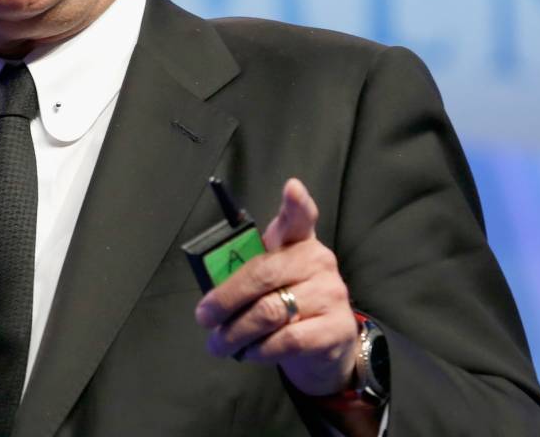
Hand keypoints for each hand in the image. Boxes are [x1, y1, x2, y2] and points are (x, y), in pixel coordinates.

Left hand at [194, 178, 358, 396]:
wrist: (326, 347)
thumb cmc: (288, 305)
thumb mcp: (269, 283)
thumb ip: (246, 275)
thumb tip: (210, 294)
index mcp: (299, 243)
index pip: (300, 217)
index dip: (296, 203)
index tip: (292, 188)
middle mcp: (320, 261)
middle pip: (263, 273)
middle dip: (225, 299)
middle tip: (204, 318)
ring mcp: (331, 294)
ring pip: (270, 311)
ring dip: (236, 332)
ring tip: (219, 344)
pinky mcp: (335, 328)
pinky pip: (286, 339)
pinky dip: (260, 349)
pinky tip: (250, 352)